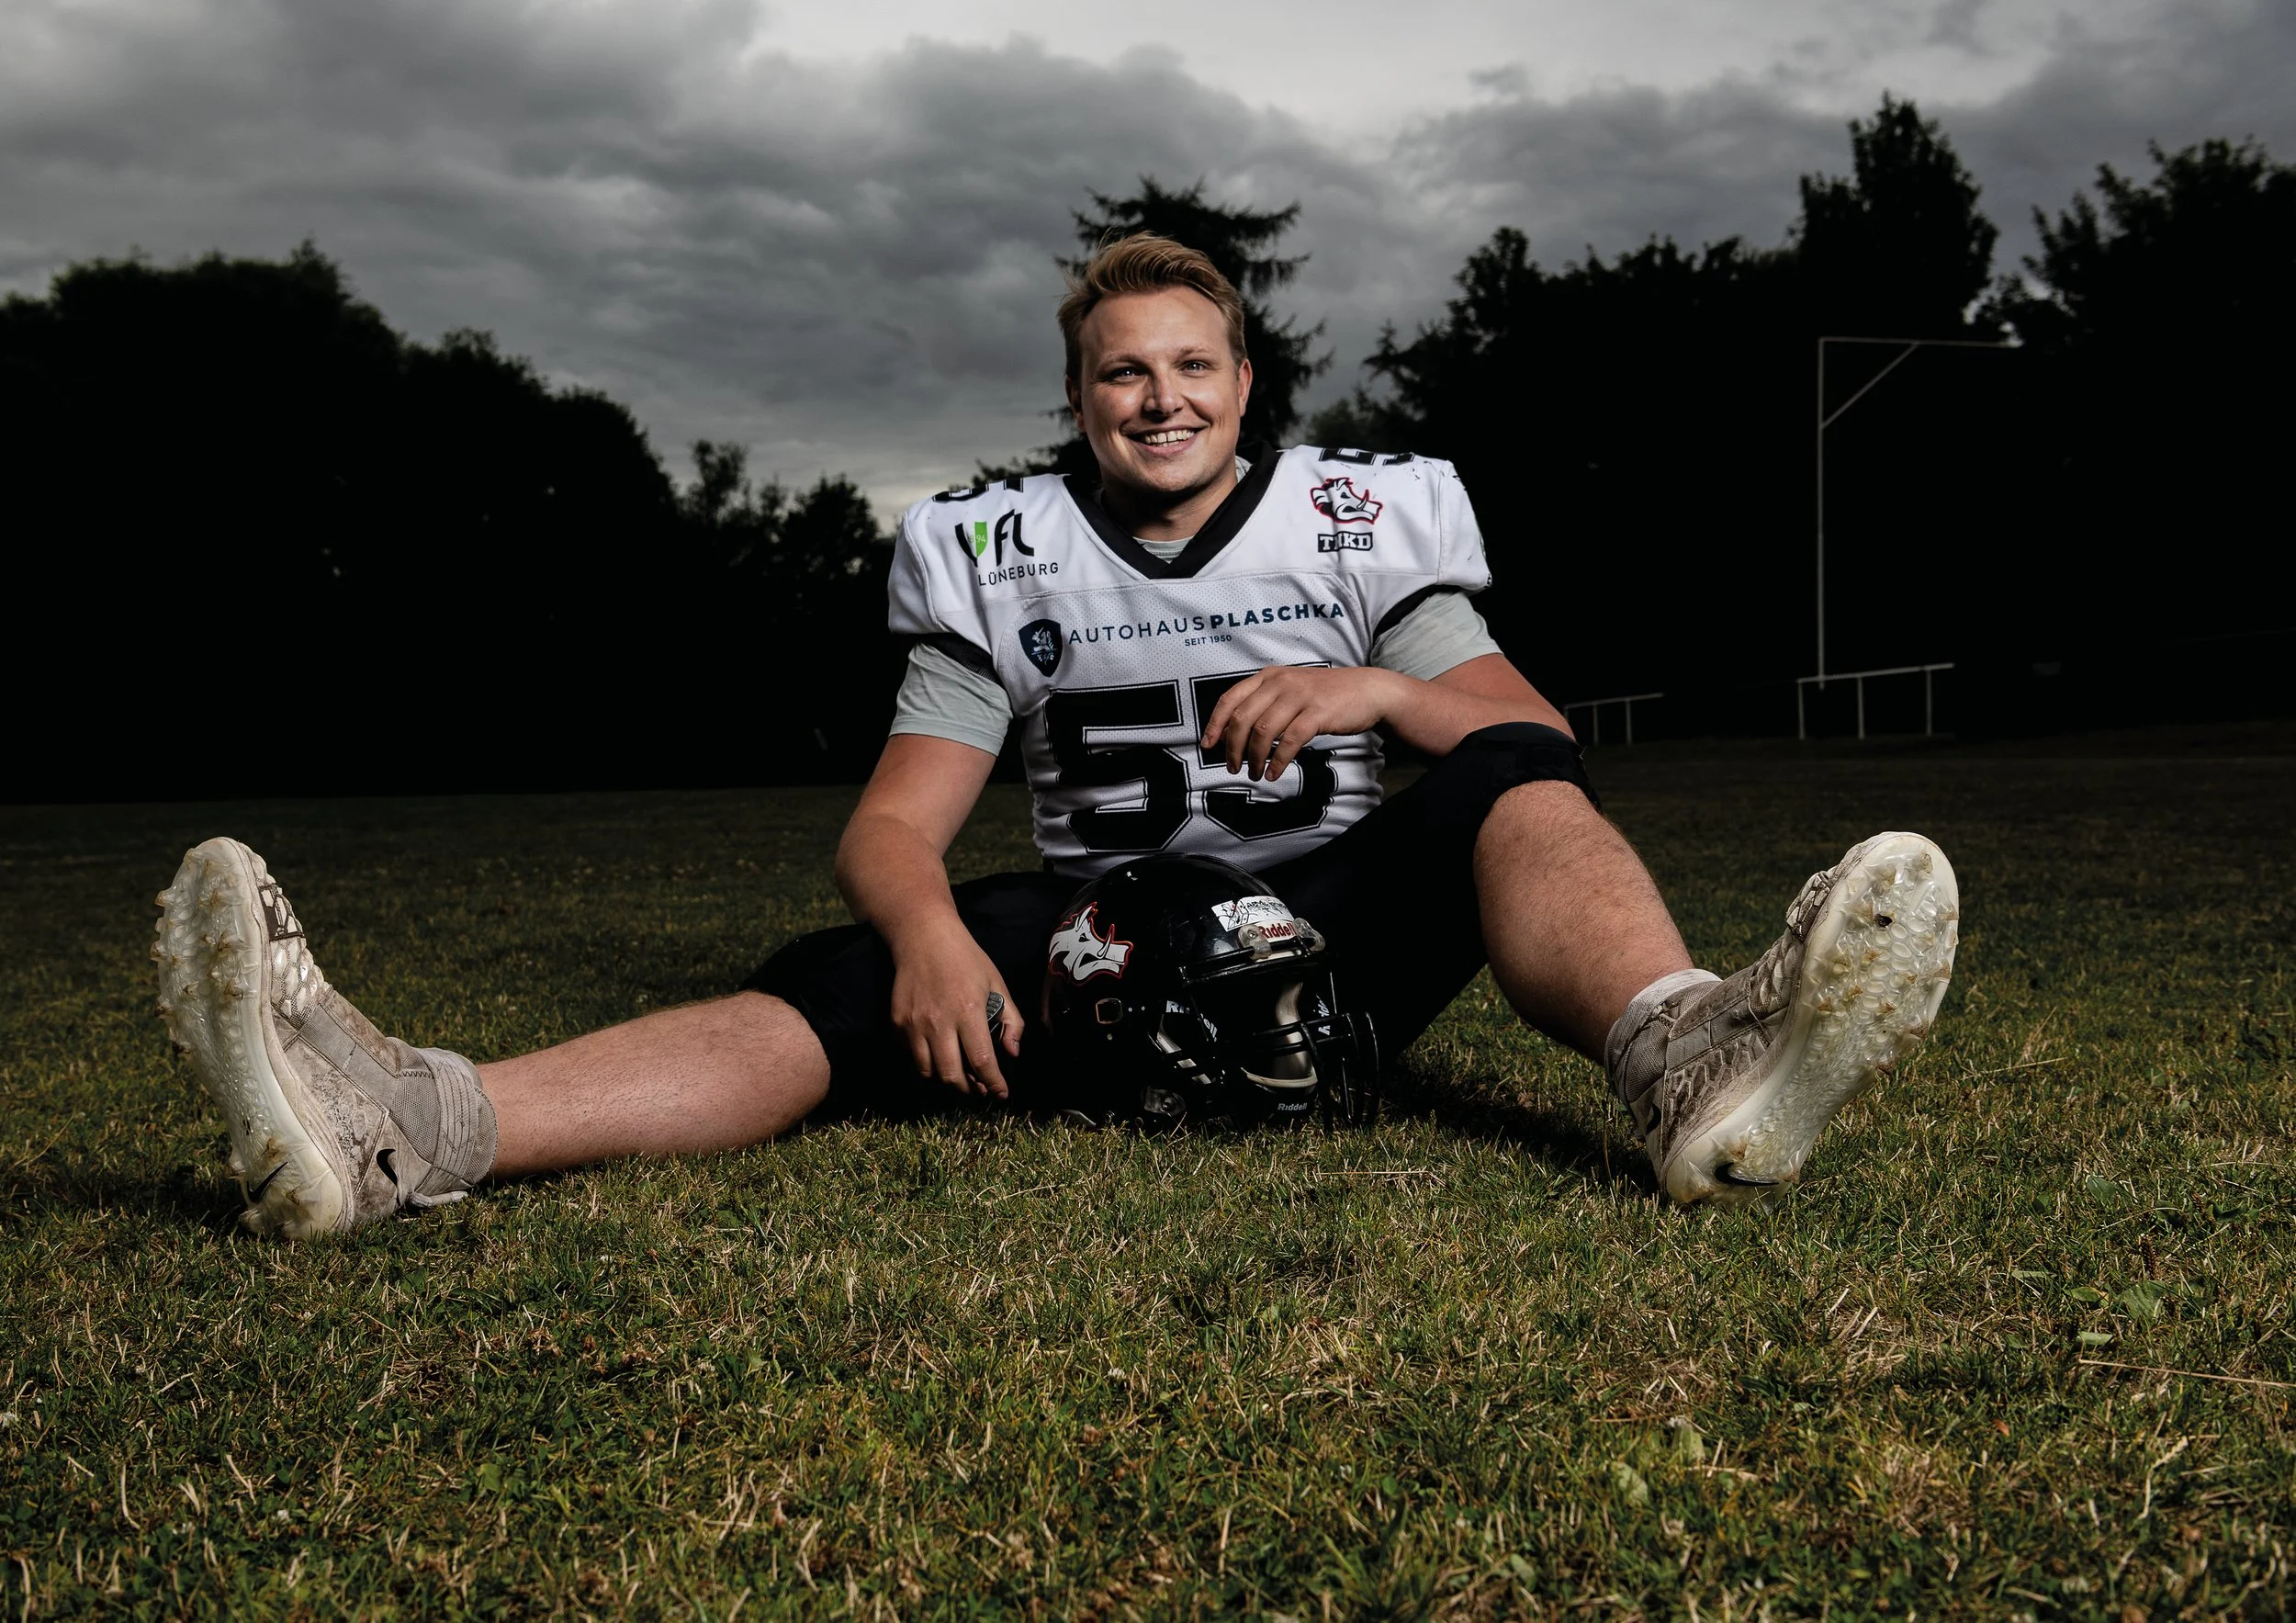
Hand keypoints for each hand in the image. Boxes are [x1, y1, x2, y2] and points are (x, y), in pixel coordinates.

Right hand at [887, 916, 1024, 1098]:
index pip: (982, 1061)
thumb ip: (1011, 1020)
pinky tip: (939, 1053)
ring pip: (928, 1072)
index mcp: (968, 1011)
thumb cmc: (965, 958)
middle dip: (968, 1090)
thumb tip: (1012, 1052)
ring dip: (946, 1080)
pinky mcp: (897, 1022)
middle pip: (951, 1076)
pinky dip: (927, 1062)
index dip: (994, 1083)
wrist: (923, 937)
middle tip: (979, 1089)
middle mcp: (939, 1022)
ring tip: (959, 1075)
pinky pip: (912, 1055)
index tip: (1001, 1094)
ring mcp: (914, 1023)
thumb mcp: (997, 983)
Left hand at [1200, 665, 1400, 780]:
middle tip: (1232, 767)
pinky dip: (1278, 761)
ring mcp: (1299, 696)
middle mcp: (1280, 682)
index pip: (1230, 699)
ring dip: (1253, 758)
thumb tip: (1235, 734)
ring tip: (1255, 774)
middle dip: (1232, 748)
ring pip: (1262, 732)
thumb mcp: (1290, 690)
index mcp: (1268, 676)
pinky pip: (1289, 741)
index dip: (1215, 724)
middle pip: (1242, 719)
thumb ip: (1264, 704)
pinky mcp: (1317, 713)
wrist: (1367, 691)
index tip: (1208, 746)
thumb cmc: (1325, 695)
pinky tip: (1275, 773)